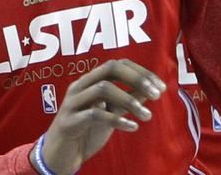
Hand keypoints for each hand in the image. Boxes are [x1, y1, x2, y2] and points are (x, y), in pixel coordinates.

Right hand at [38, 59, 165, 172]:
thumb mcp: (110, 113)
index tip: (160, 87)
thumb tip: (150, 88)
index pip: (117, 64)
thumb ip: (127, 99)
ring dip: (129, 101)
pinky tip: (132, 127)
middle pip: (110, 68)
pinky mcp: (70, 122)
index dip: (141, 72)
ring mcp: (73, 103)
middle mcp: (80, 87)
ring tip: (146, 115)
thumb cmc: (86, 132)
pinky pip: (95, 115)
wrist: (60, 156)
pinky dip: (117, 119)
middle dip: (137, 78)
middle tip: (157, 94)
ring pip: (103, 89)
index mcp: (89, 81)